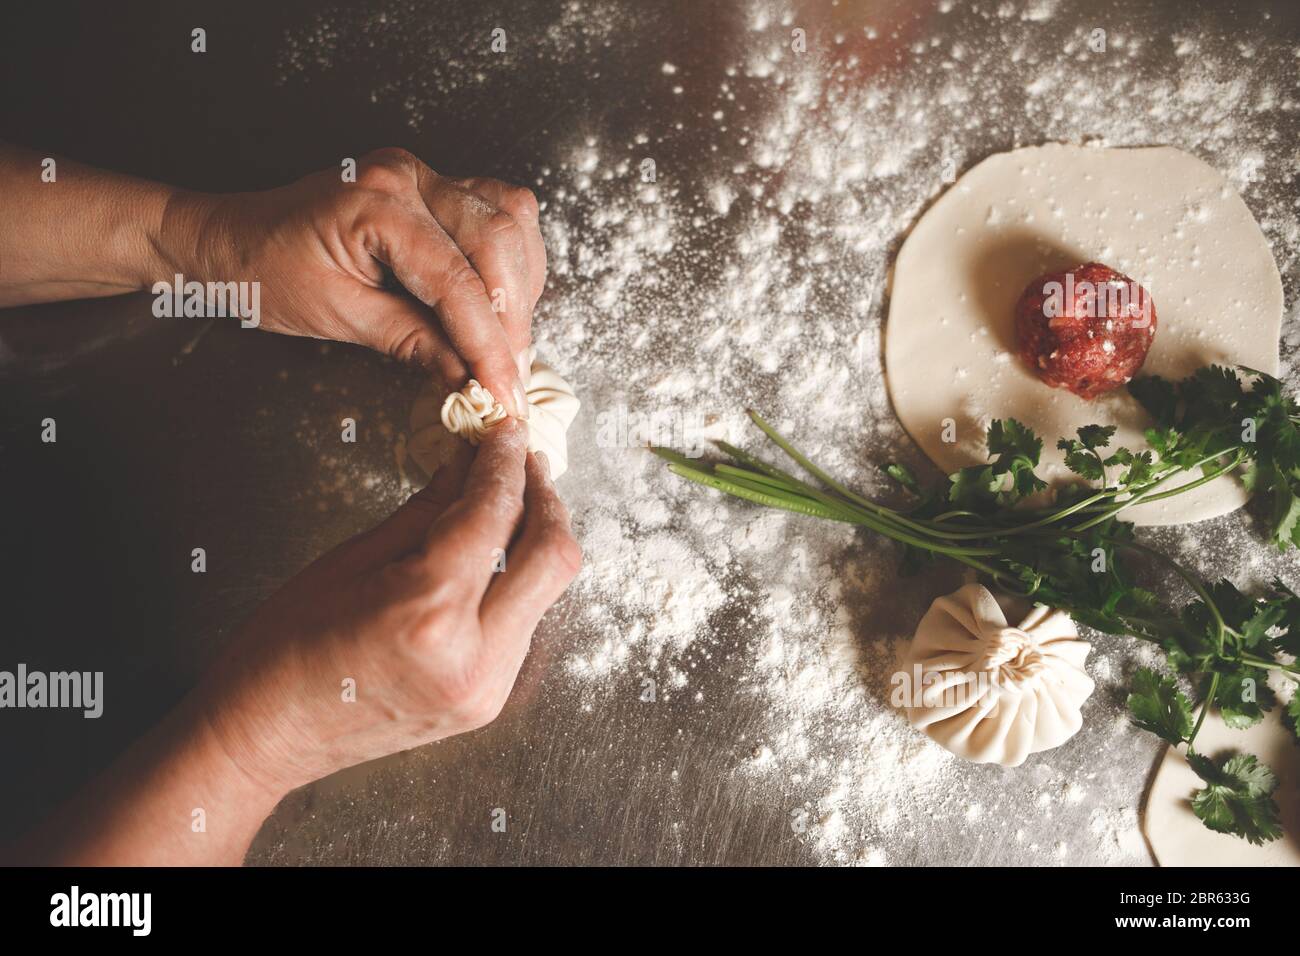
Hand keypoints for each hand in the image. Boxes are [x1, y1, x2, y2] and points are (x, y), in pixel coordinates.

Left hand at [163, 148, 545, 414]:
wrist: (231, 237)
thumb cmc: (266, 272)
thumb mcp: (336, 317)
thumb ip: (411, 342)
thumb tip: (469, 377)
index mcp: (376, 202)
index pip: (457, 280)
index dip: (489, 344)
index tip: (505, 393)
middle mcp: (408, 175)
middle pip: (497, 242)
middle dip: (513, 320)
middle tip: (513, 377)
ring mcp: (424, 174)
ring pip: (510, 220)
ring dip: (522, 287)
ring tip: (511, 345)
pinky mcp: (433, 186)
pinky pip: (499, 213)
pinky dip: (513, 260)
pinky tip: (504, 302)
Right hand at [197, 418, 580, 795]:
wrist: (265, 737)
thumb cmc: (284, 649)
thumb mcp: (352, 559)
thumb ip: (428, 509)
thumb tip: (468, 463)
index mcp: (430, 614)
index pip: (494, 515)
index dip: (504, 462)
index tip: (505, 431)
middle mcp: (474, 657)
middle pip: (552, 557)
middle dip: (545, 498)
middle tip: (521, 461)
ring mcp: (487, 687)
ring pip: (549, 592)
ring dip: (536, 539)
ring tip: (509, 501)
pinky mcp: (488, 701)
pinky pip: (525, 623)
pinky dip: (519, 580)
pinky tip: (495, 555)